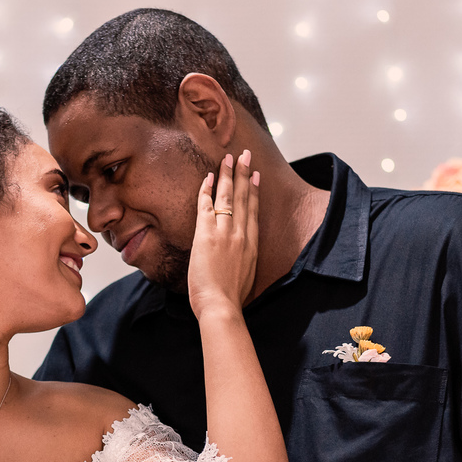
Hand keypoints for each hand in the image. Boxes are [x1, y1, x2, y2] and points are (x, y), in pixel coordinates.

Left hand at [188, 149, 259, 319]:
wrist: (222, 306)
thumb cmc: (230, 299)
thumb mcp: (245, 277)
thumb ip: (243, 263)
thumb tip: (237, 261)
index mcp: (251, 245)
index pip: (252, 212)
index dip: (254, 192)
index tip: (255, 176)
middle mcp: (240, 235)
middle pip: (243, 198)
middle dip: (244, 174)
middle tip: (245, 155)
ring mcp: (224, 233)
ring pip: (227, 197)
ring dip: (228, 175)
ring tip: (229, 158)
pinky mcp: (207, 236)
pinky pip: (206, 207)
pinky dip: (207, 191)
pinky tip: (208, 177)